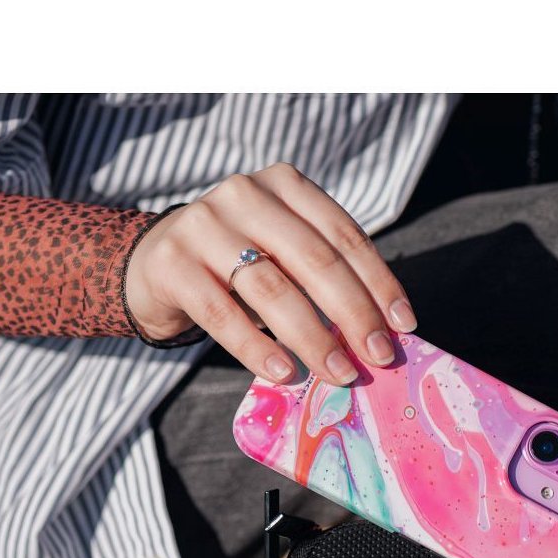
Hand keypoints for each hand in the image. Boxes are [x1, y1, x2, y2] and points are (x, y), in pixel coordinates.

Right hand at [125, 163, 417, 384]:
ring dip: (313, 337)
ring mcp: (203, 226)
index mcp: (284, 185)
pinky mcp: (171, 264)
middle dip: (354, 314)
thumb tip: (379, 334)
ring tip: (339, 373)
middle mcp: (244, 194)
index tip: (404, 326)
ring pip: (272, 288)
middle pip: (314, 261)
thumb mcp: (283, 253)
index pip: (344, 235)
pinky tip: (285, 372)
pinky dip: (257, 348)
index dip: (379, 283)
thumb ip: (324, 277)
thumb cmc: (235, 264)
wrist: (153, 265)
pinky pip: (223, 314)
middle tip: (379, 358)